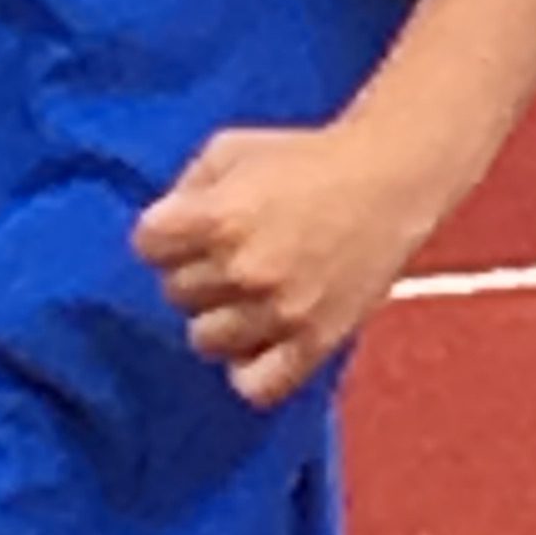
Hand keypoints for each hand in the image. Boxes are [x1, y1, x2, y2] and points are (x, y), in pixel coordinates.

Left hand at [133, 118, 437, 408]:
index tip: (188, 229)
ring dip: (219, 316)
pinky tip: (261, 340)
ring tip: (246, 295)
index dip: (163, 235)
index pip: (146, 246)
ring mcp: (280, 311)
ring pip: (204, 340)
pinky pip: (256, 385)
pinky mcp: (314, 341)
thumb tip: (161, 231)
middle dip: (194, 271)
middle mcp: (244, 268)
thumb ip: (187, 187)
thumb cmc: (306, 158)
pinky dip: (250, 368)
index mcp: (218, 216)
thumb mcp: (232, 149)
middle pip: (174, 293)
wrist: (390, 179)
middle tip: (228, 255)